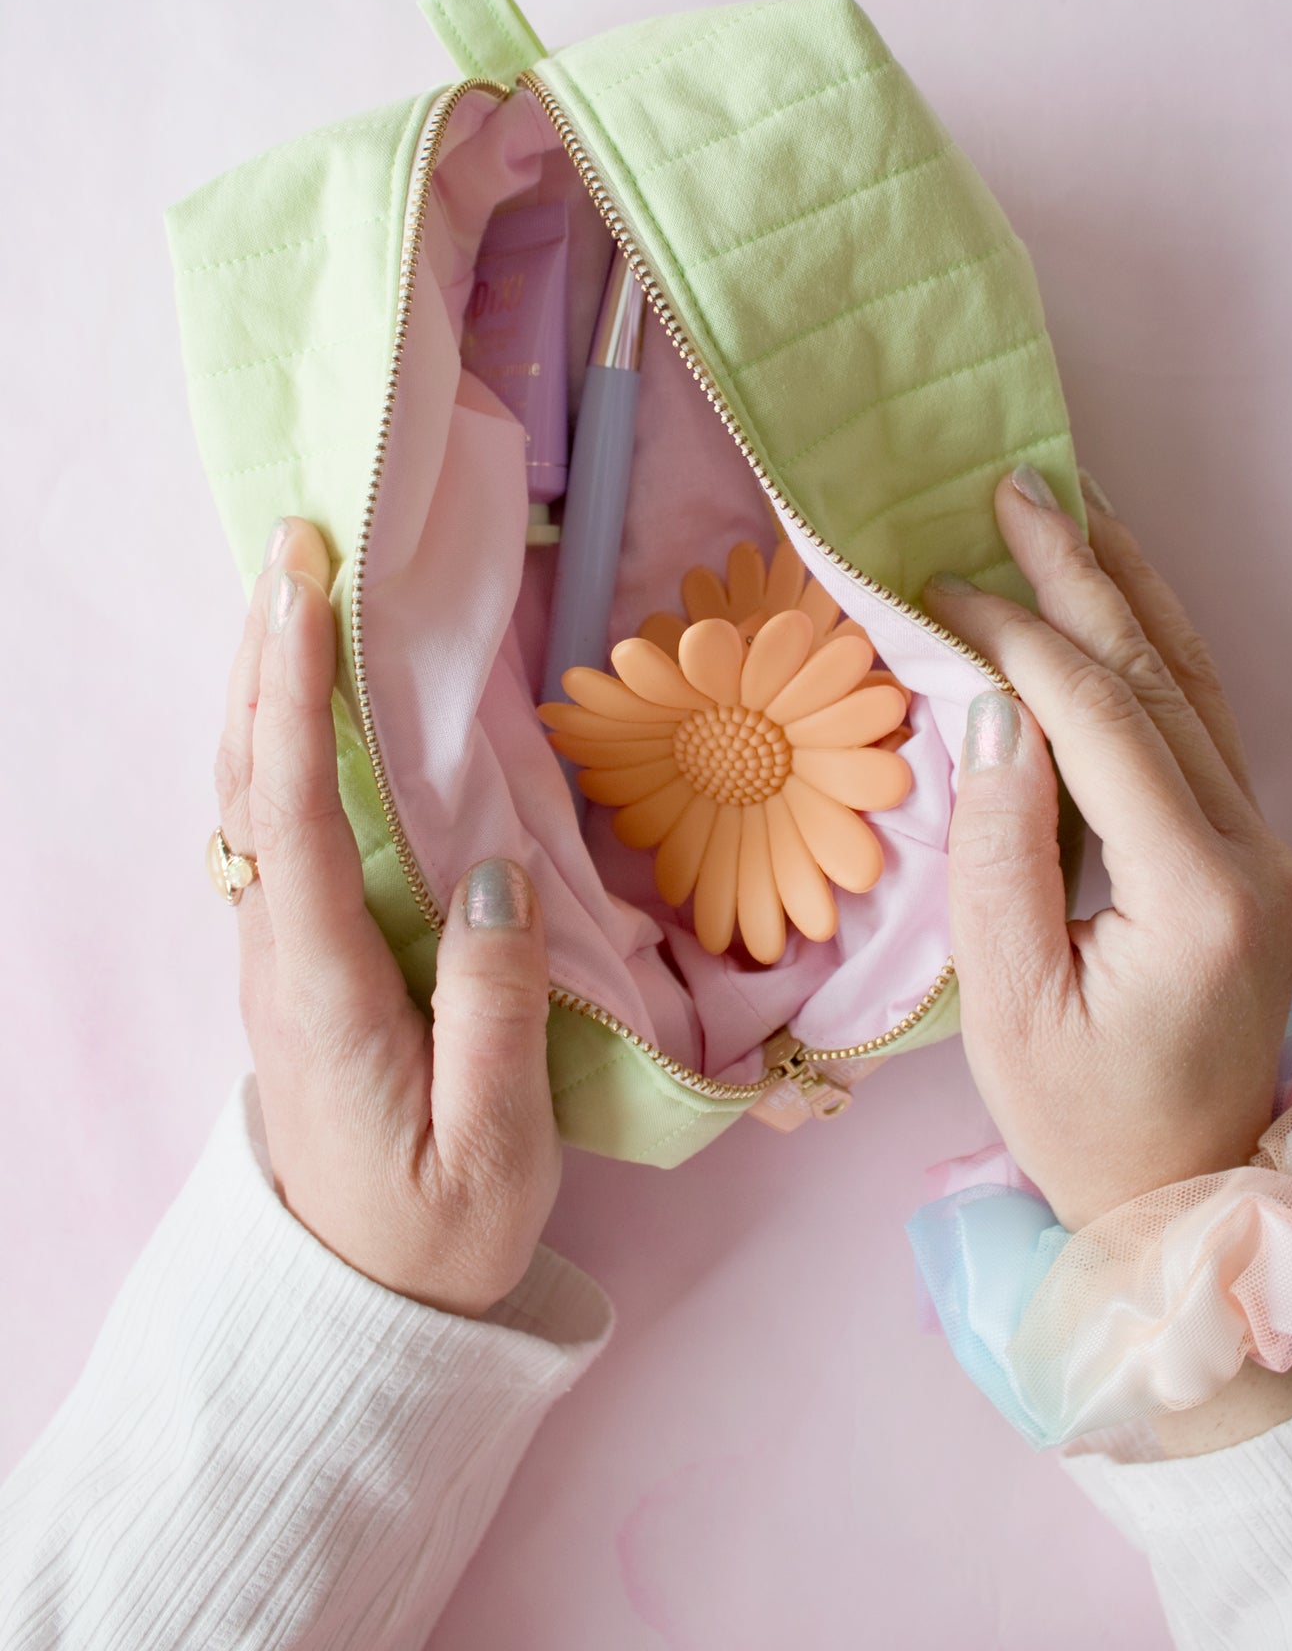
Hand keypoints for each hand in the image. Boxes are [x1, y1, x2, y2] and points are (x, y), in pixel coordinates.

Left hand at [214, 516, 560, 1318]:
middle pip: (246, 780)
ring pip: (248, 797)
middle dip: (262, 653)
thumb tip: (492, 871)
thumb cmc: (435, 1231)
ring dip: (260, 686)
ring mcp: (280, 954)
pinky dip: (278, 740)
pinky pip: (276, 826)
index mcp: (321, 986)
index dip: (292, 690)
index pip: (291, 811)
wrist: (363, 1304)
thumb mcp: (492, 1146)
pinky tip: (304, 702)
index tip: (305, 583)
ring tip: (291, 587)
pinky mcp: (300, 960)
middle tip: (293, 539)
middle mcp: (280, 953)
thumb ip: (493, 1009)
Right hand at [925, 468, 1291, 1234]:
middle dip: (1081, 577)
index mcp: (1201, 898)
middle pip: (1159, 682)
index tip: (939, 589)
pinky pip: (1203, 728)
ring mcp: (1271, 853)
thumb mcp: (1005, 1004)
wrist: (1183, 1197)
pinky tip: (1117, 600)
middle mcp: (1259, 858)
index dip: (1016, 641)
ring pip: (1196, 688)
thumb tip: (986, 705)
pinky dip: (1153, 651)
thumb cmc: (1077, 1121)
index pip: (1101, 722)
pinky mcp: (1258, 858)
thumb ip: (998, 849)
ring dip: (1130, 592)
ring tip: (1072, 507)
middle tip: (1013, 487)